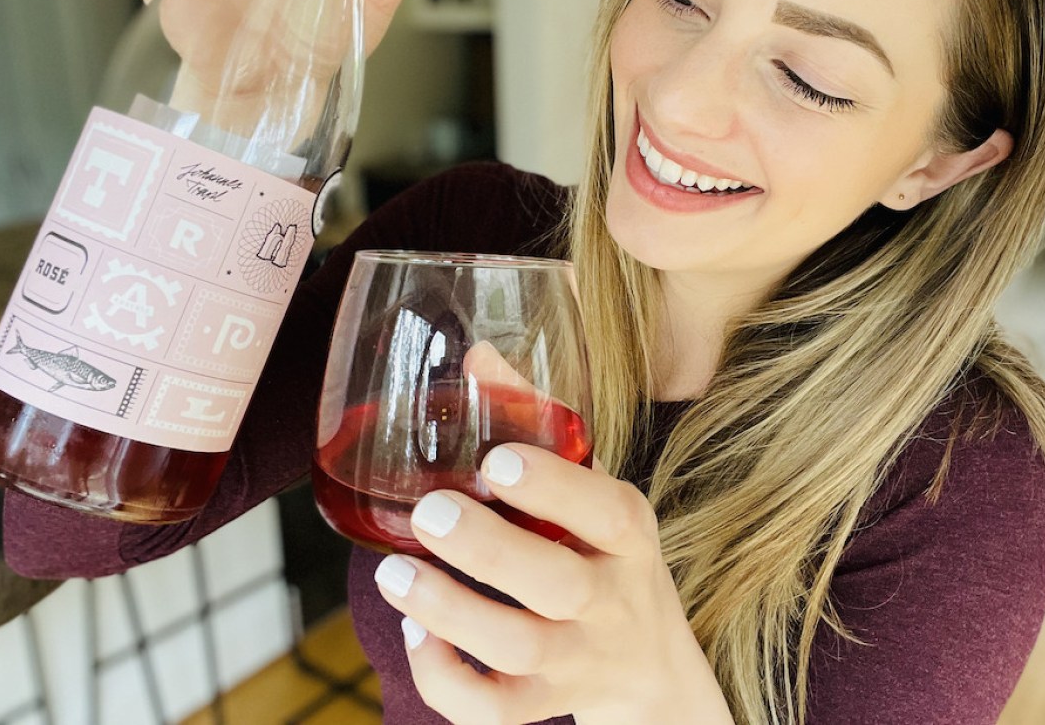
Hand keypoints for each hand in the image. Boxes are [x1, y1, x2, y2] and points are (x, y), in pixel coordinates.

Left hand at [372, 444, 734, 723]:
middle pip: (557, 585)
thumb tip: (476, 355)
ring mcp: (578, 659)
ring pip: (519, 649)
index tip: (497, 460)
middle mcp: (610, 599)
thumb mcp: (596, 494)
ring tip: (394, 574)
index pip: (608, 511)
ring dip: (451, 611)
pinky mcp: (544, 702)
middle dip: (489, 551)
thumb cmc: (605, 556)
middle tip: (430, 514)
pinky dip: (448, 678)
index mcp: (628, 535)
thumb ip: (539, 423)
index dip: (555, 487)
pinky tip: (415, 632)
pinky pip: (496, 711)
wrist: (649, 670)